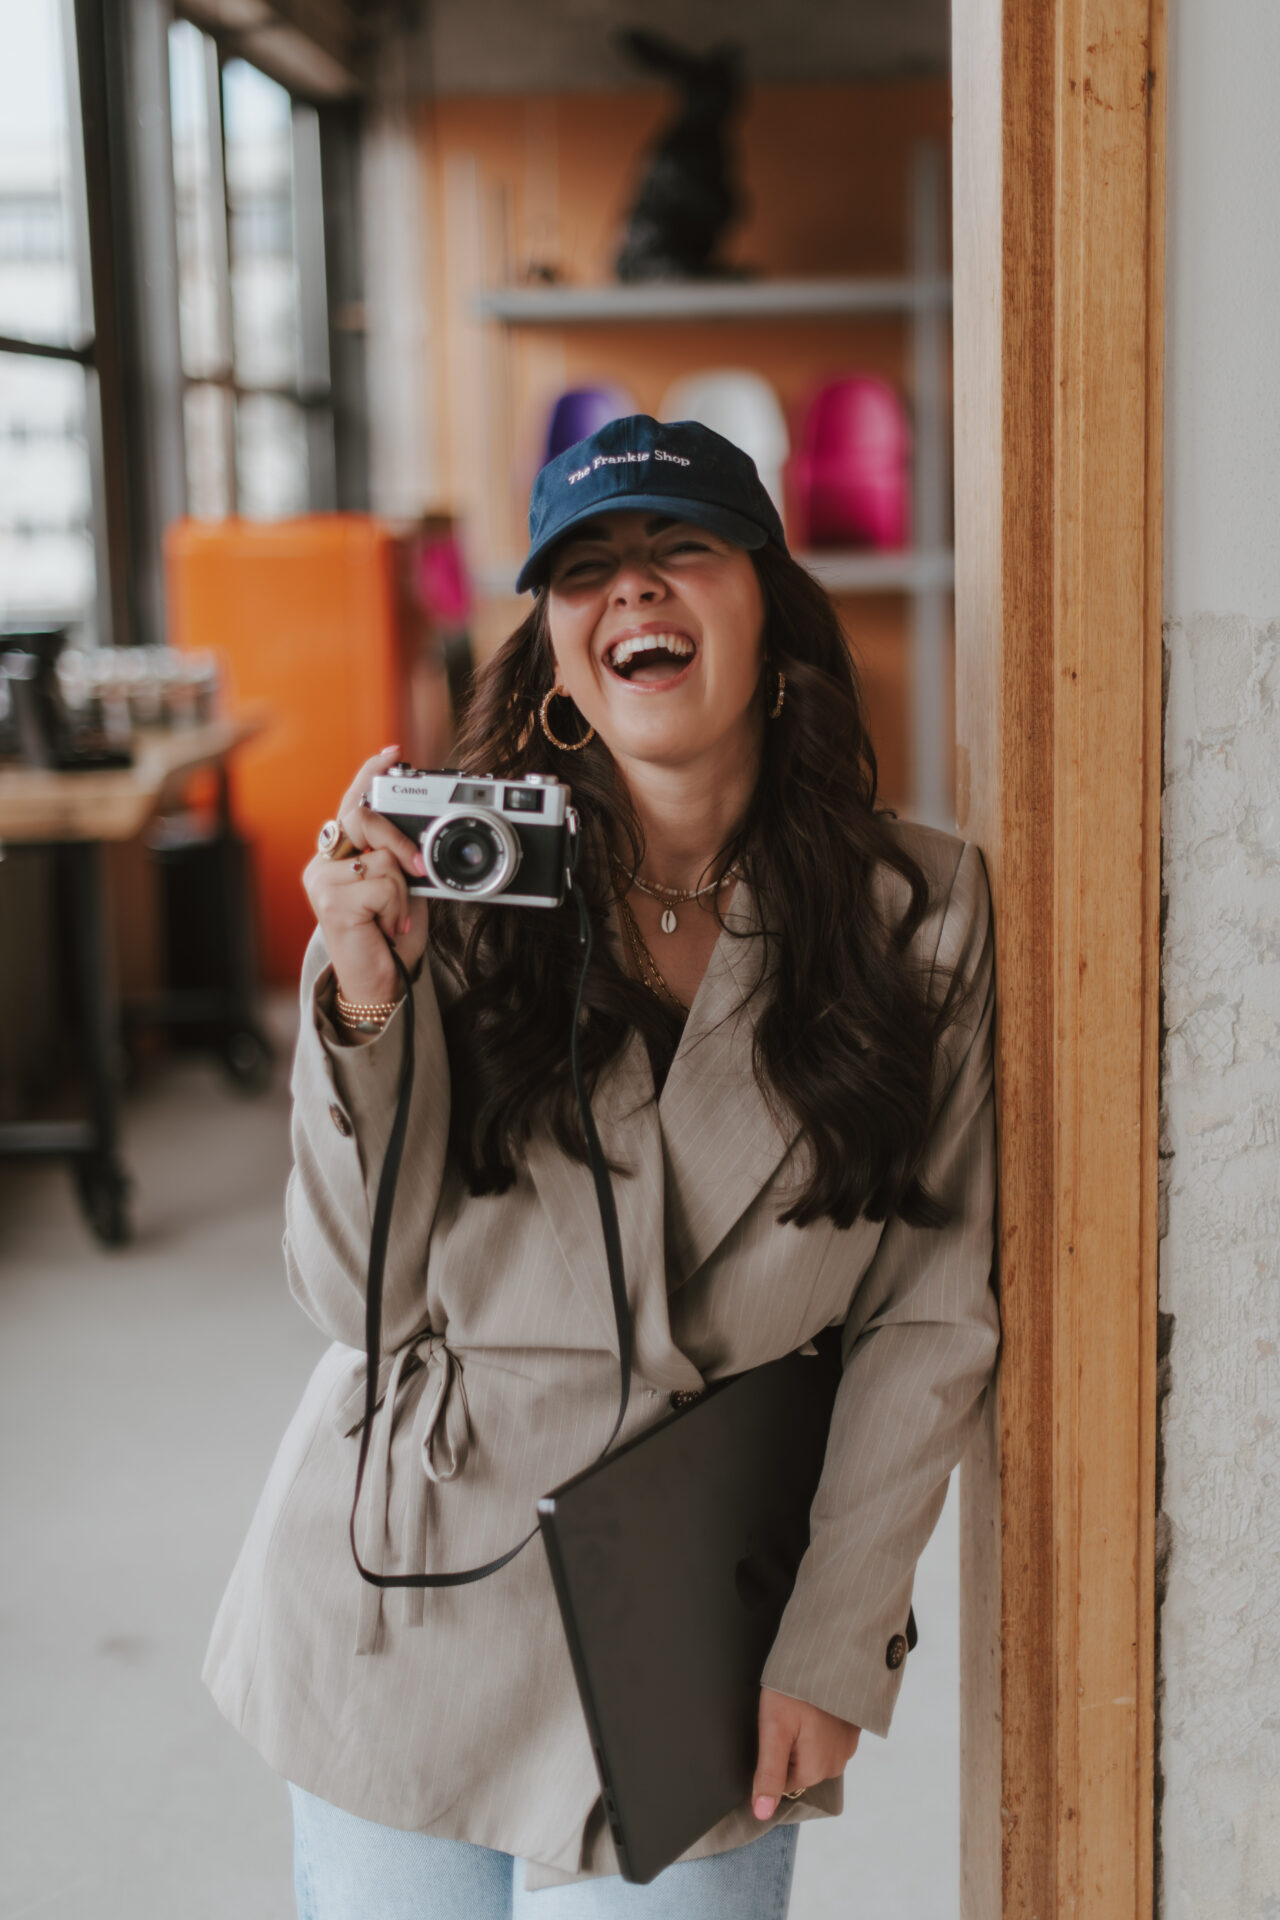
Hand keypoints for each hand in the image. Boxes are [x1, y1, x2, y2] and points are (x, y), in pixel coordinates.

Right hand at [303, 746, 430, 1005]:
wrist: (378, 985)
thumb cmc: (388, 938)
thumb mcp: (402, 889)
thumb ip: (401, 858)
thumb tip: (420, 837)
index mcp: (340, 856)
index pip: (351, 804)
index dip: (368, 776)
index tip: (392, 753)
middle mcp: (323, 864)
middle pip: (362, 817)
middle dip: (400, 838)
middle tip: (419, 868)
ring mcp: (322, 882)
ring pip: (381, 856)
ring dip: (403, 891)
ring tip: (394, 919)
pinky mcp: (331, 902)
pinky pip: (384, 884)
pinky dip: (398, 908)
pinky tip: (387, 929)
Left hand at [751, 1686, 860, 1819]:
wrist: (832, 1653)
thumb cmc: (796, 1690)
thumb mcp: (774, 1729)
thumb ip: (768, 1774)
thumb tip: (761, 1814)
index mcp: (815, 1770)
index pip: (781, 1779)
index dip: (771, 1753)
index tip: (773, 1727)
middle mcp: (836, 1766)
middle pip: (798, 1767)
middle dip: (789, 1745)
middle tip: (786, 1714)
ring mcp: (847, 1748)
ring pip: (813, 1753)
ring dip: (804, 1736)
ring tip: (799, 1708)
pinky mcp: (853, 1730)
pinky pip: (828, 1739)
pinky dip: (819, 1727)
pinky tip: (814, 1706)